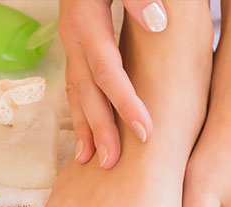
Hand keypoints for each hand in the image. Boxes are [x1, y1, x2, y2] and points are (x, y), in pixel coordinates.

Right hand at [60, 0, 167, 167]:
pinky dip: (79, 113)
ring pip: (76, 92)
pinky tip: (84, 134)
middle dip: (100, 128)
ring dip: (84, 127)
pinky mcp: (77, 50)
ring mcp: (73, 46)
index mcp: (86, 23)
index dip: (126, 104)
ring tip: (89, 158)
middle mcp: (74, 38)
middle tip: (113, 161)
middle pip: (88, 90)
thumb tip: (157, 22)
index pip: (108, 72)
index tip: (147, 132)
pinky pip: (75, 87)